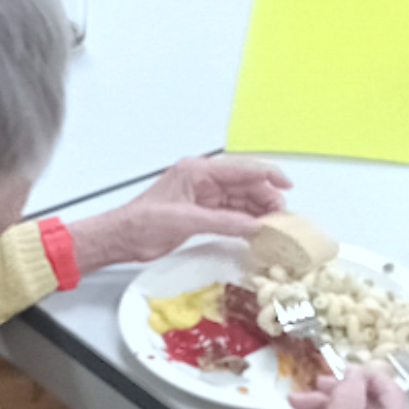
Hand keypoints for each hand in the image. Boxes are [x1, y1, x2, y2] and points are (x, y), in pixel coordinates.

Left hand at [66, 155, 293, 271]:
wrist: (121, 238)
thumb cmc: (142, 223)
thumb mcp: (186, 221)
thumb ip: (223, 222)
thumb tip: (254, 226)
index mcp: (197, 172)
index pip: (240, 169)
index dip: (266, 176)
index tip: (286, 185)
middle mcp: (202, 181)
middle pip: (243, 186)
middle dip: (265, 198)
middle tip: (281, 216)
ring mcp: (202, 197)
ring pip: (239, 201)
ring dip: (257, 212)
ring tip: (275, 225)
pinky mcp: (200, 214)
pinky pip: (230, 214)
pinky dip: (244, 222)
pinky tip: (257, 230)